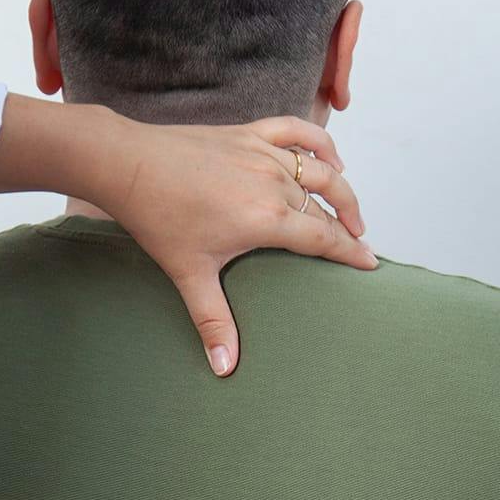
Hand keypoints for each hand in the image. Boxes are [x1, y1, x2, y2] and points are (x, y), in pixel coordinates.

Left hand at [0, 97, 375, 377]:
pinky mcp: (248, 134)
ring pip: (320, 170)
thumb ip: (213, 321)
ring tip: (350, 211)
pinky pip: (296, 132)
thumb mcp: (189, 274)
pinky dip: (319, 143)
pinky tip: (330, 159)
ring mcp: (262, 154)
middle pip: (328, 204)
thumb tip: (225, 367)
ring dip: (341, 190)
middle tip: (359, 242)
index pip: (323, 237)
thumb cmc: (158, 217)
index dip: (350, 252)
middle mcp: (273, 183)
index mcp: (266, 219)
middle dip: (349, 225)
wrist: (129, 165)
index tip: (369, 263)